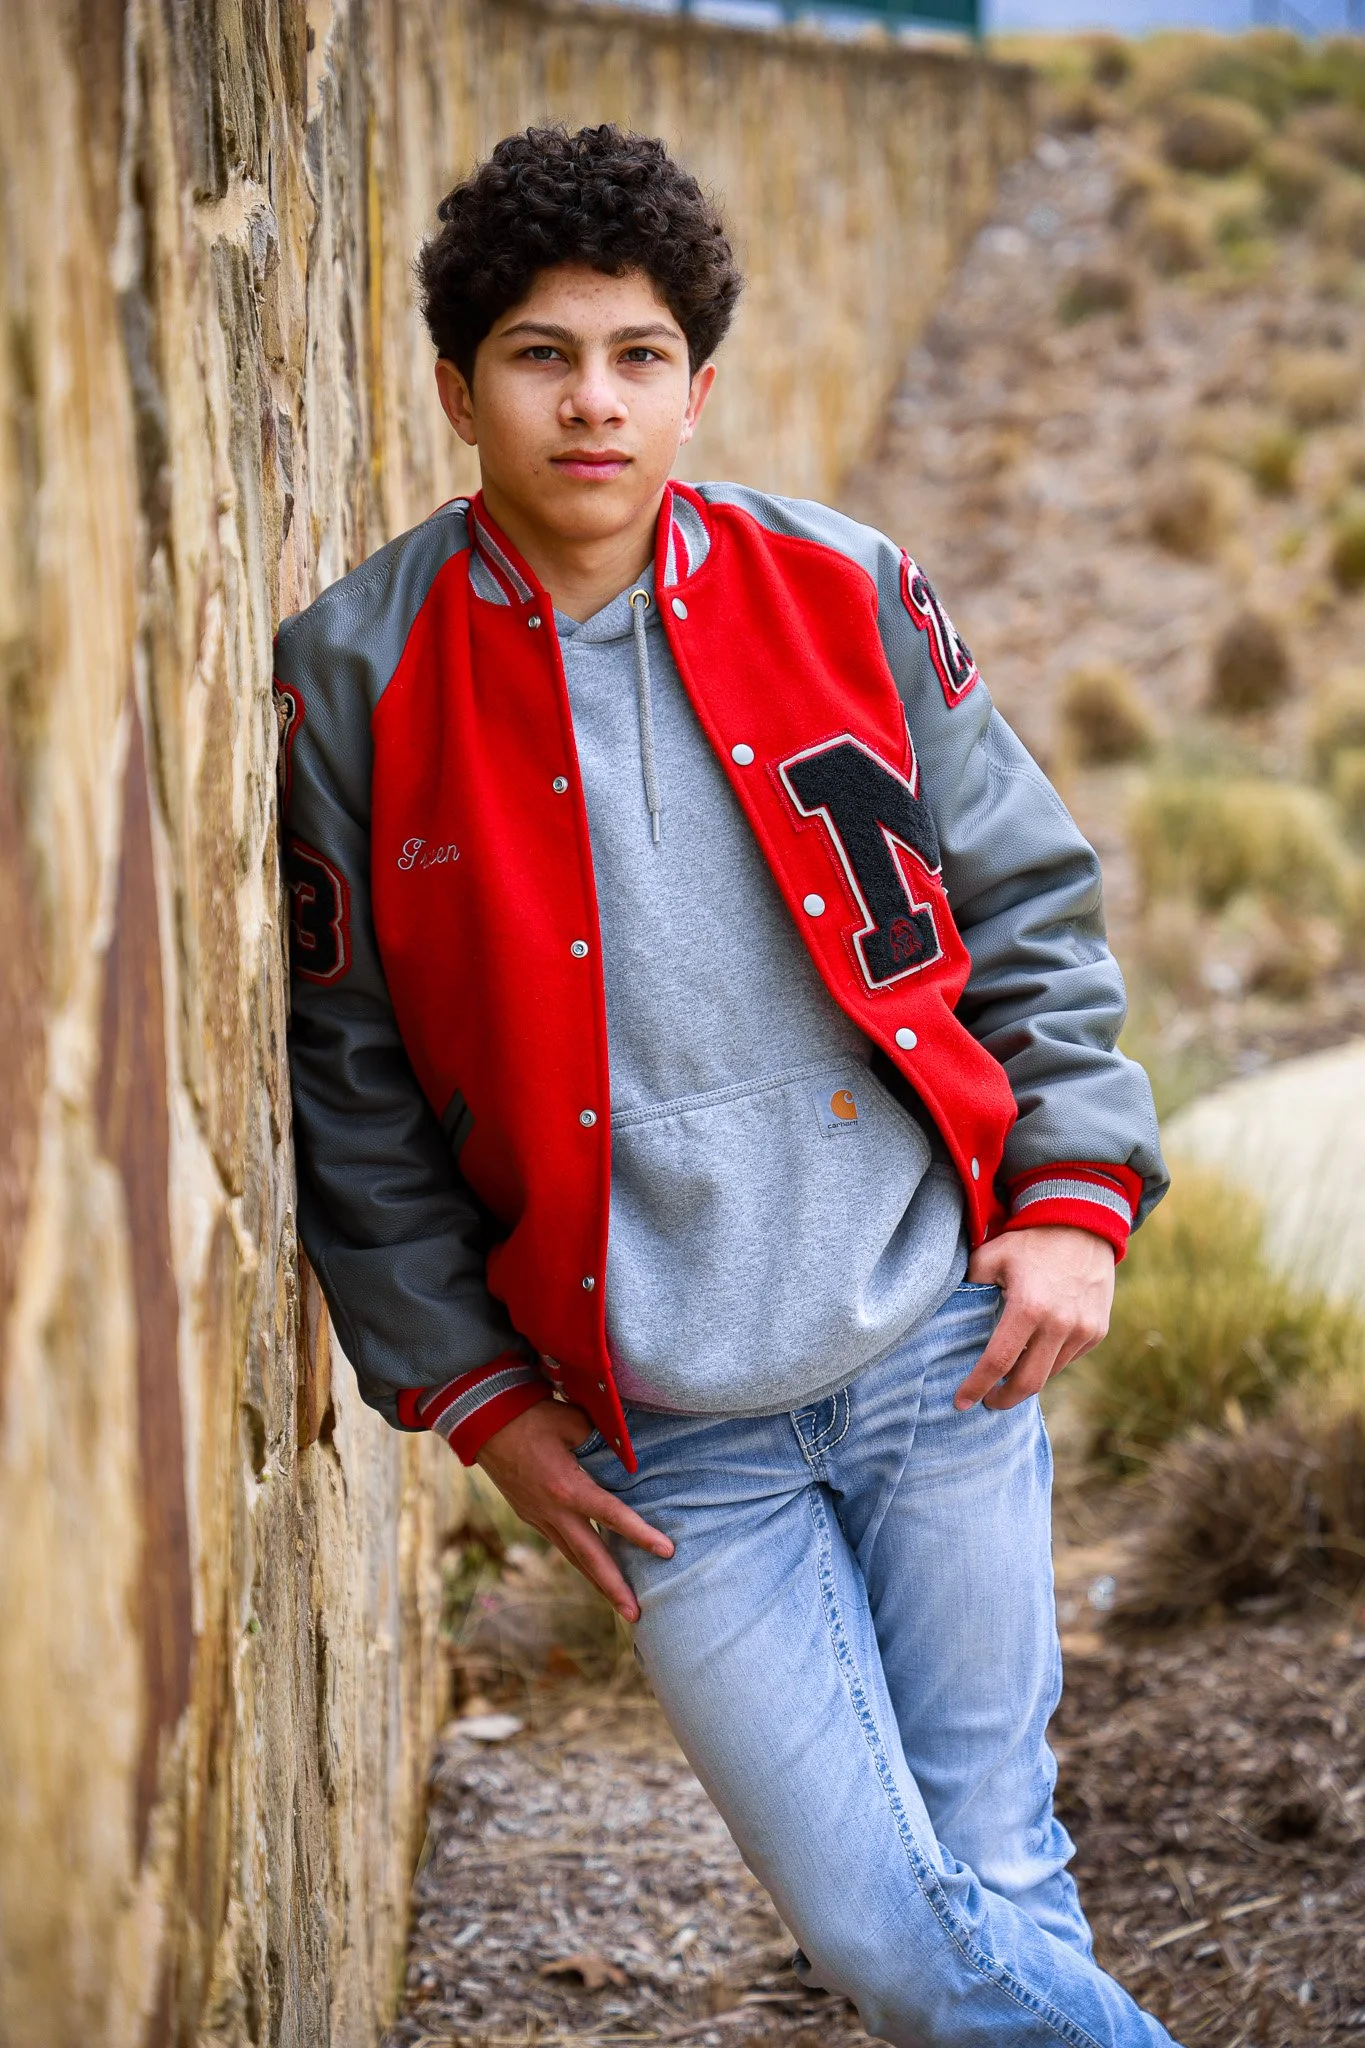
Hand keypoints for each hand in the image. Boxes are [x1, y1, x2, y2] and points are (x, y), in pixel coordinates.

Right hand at [475, 1399, 673, 1621]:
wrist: (482, 1422)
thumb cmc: (529, 1415)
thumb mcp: (572, 1421)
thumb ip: (604, 1441)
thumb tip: (629, 1454)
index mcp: (567, 1488)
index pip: (612, 1516)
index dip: (641, 1535)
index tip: (667, 1552)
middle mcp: (552, 1511)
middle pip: (589, 1557)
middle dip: (614, 1588)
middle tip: (636, 1615)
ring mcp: (538, 1516)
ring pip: (572, 1556)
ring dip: (596, 1581)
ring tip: (619, 1604)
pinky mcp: (529, 1515)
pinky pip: (559, 1544)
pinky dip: (579, 1560)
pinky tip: (592, 1568)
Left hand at [954, 1225, 1114, 1412]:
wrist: (1083, 1226)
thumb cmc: (1030, 1242)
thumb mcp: (992, 1256)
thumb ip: (969, 1285)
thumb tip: (946, 1312)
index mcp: (1028, 1307)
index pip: (998, 1362)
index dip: (976, 1386)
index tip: (961, 1403)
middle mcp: (1060, 1324)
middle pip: (1028, 1382)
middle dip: (1004, 1399)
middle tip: (988, 1401)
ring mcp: (1083, 1330)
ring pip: (1050, 1373)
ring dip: (1027, 1379)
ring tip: (1009, 1374)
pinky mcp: (1097, 1331)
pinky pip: (1068, 1359)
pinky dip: (1049, 1363)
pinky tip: (1035, 1353)